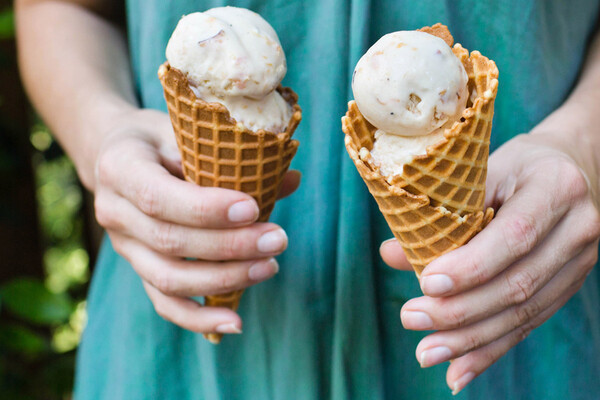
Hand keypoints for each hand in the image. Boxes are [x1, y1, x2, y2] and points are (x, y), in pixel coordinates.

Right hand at [93, 109, 299, 334]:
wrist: (116, 155)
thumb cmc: (159, 139)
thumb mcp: (186, 131)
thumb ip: (230, 155)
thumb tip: (292, 181)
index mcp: (120, 169)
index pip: (159, 198)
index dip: (205, 210)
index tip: (252, 209)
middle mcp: (114, 212)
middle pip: (170, 242)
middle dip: (229, 247)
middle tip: (277, 240)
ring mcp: (124, 247)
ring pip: (169, 279)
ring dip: (224, 280)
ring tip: (269, 267)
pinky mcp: (139, 268)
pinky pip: (164, 303)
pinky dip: (199, 318)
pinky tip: (235, 322)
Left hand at [380, 132, 599, 393]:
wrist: (570, 166)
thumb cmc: (515, 166)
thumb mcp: (480, 172)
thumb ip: (439, 211)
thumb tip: (390, 253)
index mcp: (556, 189)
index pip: (515, 236)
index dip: (472, 266)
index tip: (426, 283)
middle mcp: (577, 230)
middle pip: (518, 284)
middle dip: (461, 310)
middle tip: (412, 318)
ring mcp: (578, 264)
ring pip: (523, 314)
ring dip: (470, 341)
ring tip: (426, 352)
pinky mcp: (567, 287)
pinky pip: (528, 326)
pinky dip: (490, 352)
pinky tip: (458, 373)